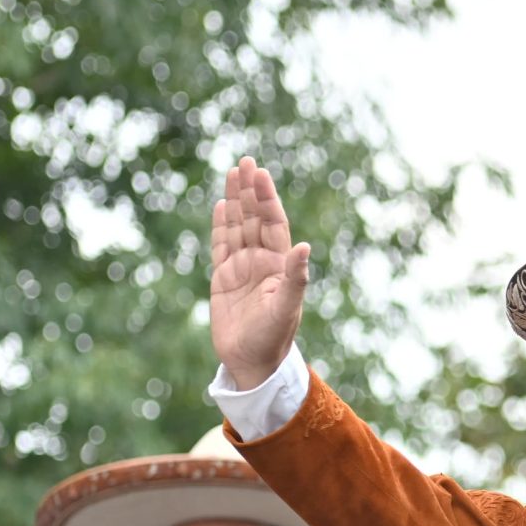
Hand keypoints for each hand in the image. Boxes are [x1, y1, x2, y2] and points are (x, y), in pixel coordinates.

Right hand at [210, 157, 312, 392]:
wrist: (251, 363)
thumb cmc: (273, 339)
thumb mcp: (285, 309)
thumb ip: (294, 278)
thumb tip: (305, 247)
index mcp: (279, 265)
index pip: (273, 223)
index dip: (267, 199)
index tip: (260, 174)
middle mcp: (261, 261)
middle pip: (254, 218)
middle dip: (250, 191)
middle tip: (245, 161)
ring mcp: (241, 268)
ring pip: (237, 227)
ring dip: (235, 201)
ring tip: (232, 173)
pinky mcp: (223, 278)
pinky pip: (220, 246)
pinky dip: (221, 225)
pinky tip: (221, 204)